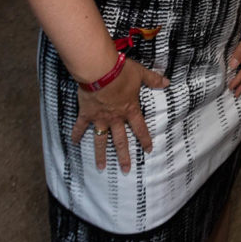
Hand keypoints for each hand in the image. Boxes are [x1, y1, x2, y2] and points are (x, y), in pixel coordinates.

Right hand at [72, 58, 169, 172]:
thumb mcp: (140, 74)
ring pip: (101, 140)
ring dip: (101, 154)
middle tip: (126, 170)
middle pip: (120, 141)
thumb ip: (153, 80)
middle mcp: (115, 118)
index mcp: (129, 109)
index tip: (148, 150)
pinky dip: (76, 134)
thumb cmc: (121, 72)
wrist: (100, 71)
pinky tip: (74, 143)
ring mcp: (100, 118)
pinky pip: (80, 127)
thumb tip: (167, 82)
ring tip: (101, 167)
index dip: (145, 139)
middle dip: (124, 156)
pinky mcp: (86, 114)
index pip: (140, 128)